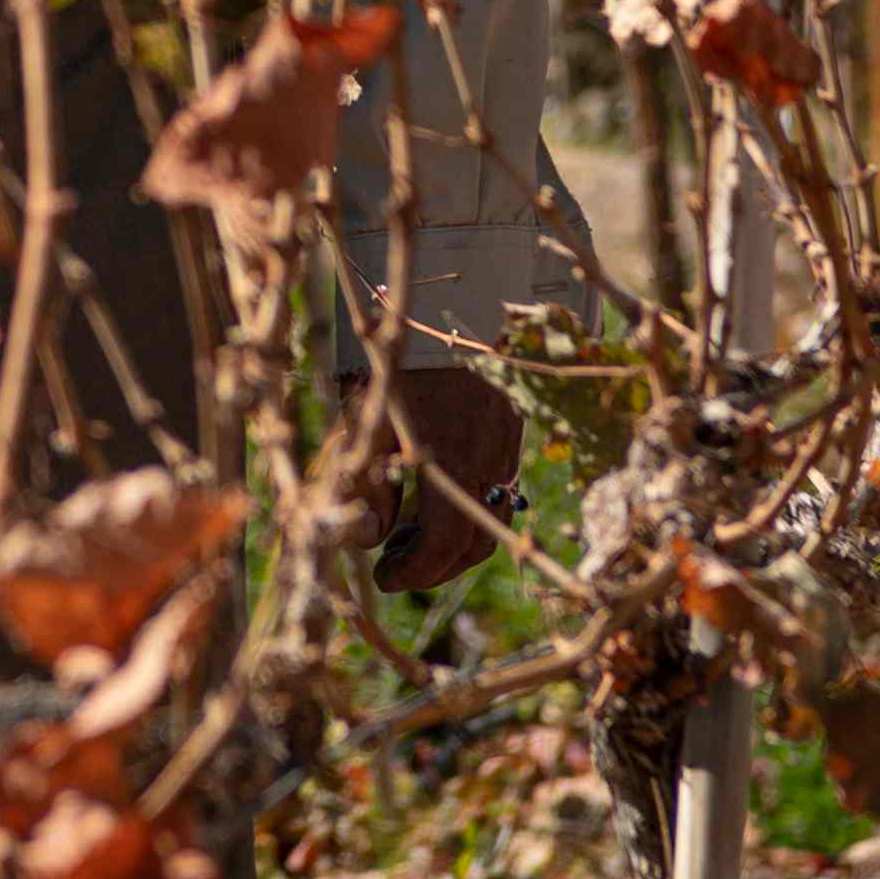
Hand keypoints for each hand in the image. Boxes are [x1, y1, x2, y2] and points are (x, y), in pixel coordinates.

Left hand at [372, 368, 523, 598]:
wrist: (452, 302)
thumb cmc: (400, 360)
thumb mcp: (370, 419)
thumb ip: (367, 483)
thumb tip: (366, 543)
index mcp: (451, 460)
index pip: (443, 544)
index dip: (413, 571)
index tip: (382, 576)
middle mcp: (487, 462)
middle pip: (473, 545)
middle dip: (434, 566)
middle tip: (394, 564)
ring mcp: (506, 448)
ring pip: (492, 521)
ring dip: (454, 543)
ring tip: (411, 534)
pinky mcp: (512, 432)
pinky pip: (498, 492)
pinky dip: (470, 510)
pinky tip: (438, 497)